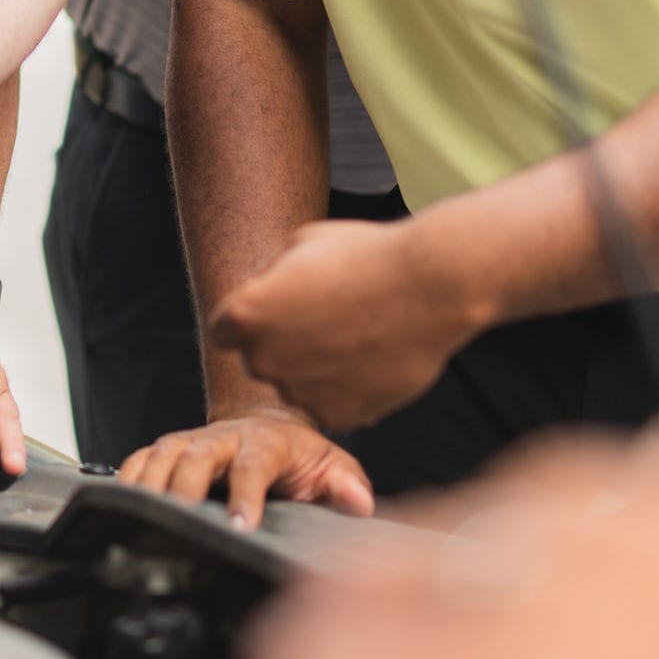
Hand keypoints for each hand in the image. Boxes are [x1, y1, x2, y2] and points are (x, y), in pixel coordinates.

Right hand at [117, 403, 374, 525]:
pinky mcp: (168, 449)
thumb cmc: (300, 456)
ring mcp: (192, 439)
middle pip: (196, 455)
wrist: (268, 426)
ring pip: (162, 454)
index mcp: (266, 442)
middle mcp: (223, 437)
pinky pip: (140, 458)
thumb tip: (358, 502)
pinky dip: (128, 478)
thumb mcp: (333, 467)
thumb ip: (347, 486)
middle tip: (180, 521)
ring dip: (150, 484)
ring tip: (141, 515)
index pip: (253, 466)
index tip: (241, 526)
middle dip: (186, 488)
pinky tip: (121, 504)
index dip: (245, 495)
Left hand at [212, 217, 480, 430]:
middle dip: (282, 343)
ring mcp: (302, 392)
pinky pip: (328, 405)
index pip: (226, 330)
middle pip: (259, 359)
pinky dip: (343, 390)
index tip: (282, 307)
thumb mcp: (301, 244)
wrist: (431, 286)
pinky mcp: (339, 415)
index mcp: (246, 315)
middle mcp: (265, 360)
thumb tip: (265, 294)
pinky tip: (368, 359)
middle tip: (326, 319)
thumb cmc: (366, 255)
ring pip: (294, 384)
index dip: (254, 317)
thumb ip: (271, 278)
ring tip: (354, 336)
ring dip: (312, 368)